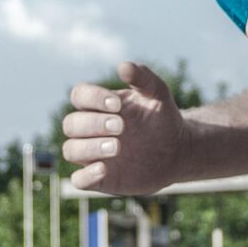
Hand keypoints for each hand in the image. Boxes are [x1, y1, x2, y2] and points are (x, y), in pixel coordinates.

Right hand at [61, 60, 186, 195]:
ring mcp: (92, 155)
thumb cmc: (162, 119)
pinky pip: (78, 180)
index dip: (93, 98)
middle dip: (93, 124)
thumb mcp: (158, 94)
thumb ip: (143, 78)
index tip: (118, 105)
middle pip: (71, 124)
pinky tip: (105, 168)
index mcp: (99, 106)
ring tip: (118, 146)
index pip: (79, 96)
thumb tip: (123, 66)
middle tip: (121, 126)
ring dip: (89, 147)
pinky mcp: (100, 179)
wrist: (177, 150)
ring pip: (70, 150)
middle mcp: (90, 130)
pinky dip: (85, 175)